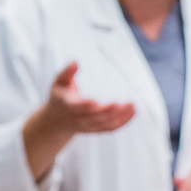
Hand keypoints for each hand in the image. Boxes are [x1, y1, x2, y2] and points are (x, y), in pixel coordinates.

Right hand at [23, 60, 135, 180]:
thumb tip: (76, 61)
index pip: (75, 107)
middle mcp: (77, 118)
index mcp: (66, 105)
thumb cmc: (60, 95)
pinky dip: (123, 122)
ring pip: (104, 124)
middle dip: (108, 111)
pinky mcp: (96, 129)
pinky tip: (133, 112)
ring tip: (132, 105)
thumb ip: (67, 72)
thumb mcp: (58, 82)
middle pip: (93, 117)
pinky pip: (110, 128)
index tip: (94, 101)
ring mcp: (87, 126)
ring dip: (119, 116)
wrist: (58, 121)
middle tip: (121, 103)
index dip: (84, 105)